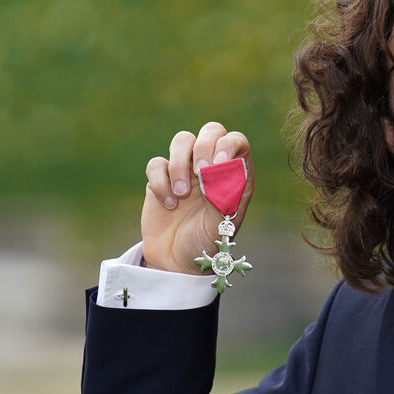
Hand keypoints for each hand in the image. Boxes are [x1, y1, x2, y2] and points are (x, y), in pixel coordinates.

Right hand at [141, 122, 253, 273]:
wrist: (178, 263)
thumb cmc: (207, 244)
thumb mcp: (221, 225)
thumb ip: (222, 197)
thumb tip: (218, 169)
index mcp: (235, 175)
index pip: (236, 141)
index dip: (228, 145)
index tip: (219, 164)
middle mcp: (212, 167)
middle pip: (210, 131)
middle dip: (204, 146)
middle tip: (200, 171)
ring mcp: (186, 170)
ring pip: (182, 141)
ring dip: (180, 164)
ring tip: (182, 195)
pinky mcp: (162, 178)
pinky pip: (157, 164)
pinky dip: (160, 181)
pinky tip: (168, 205)